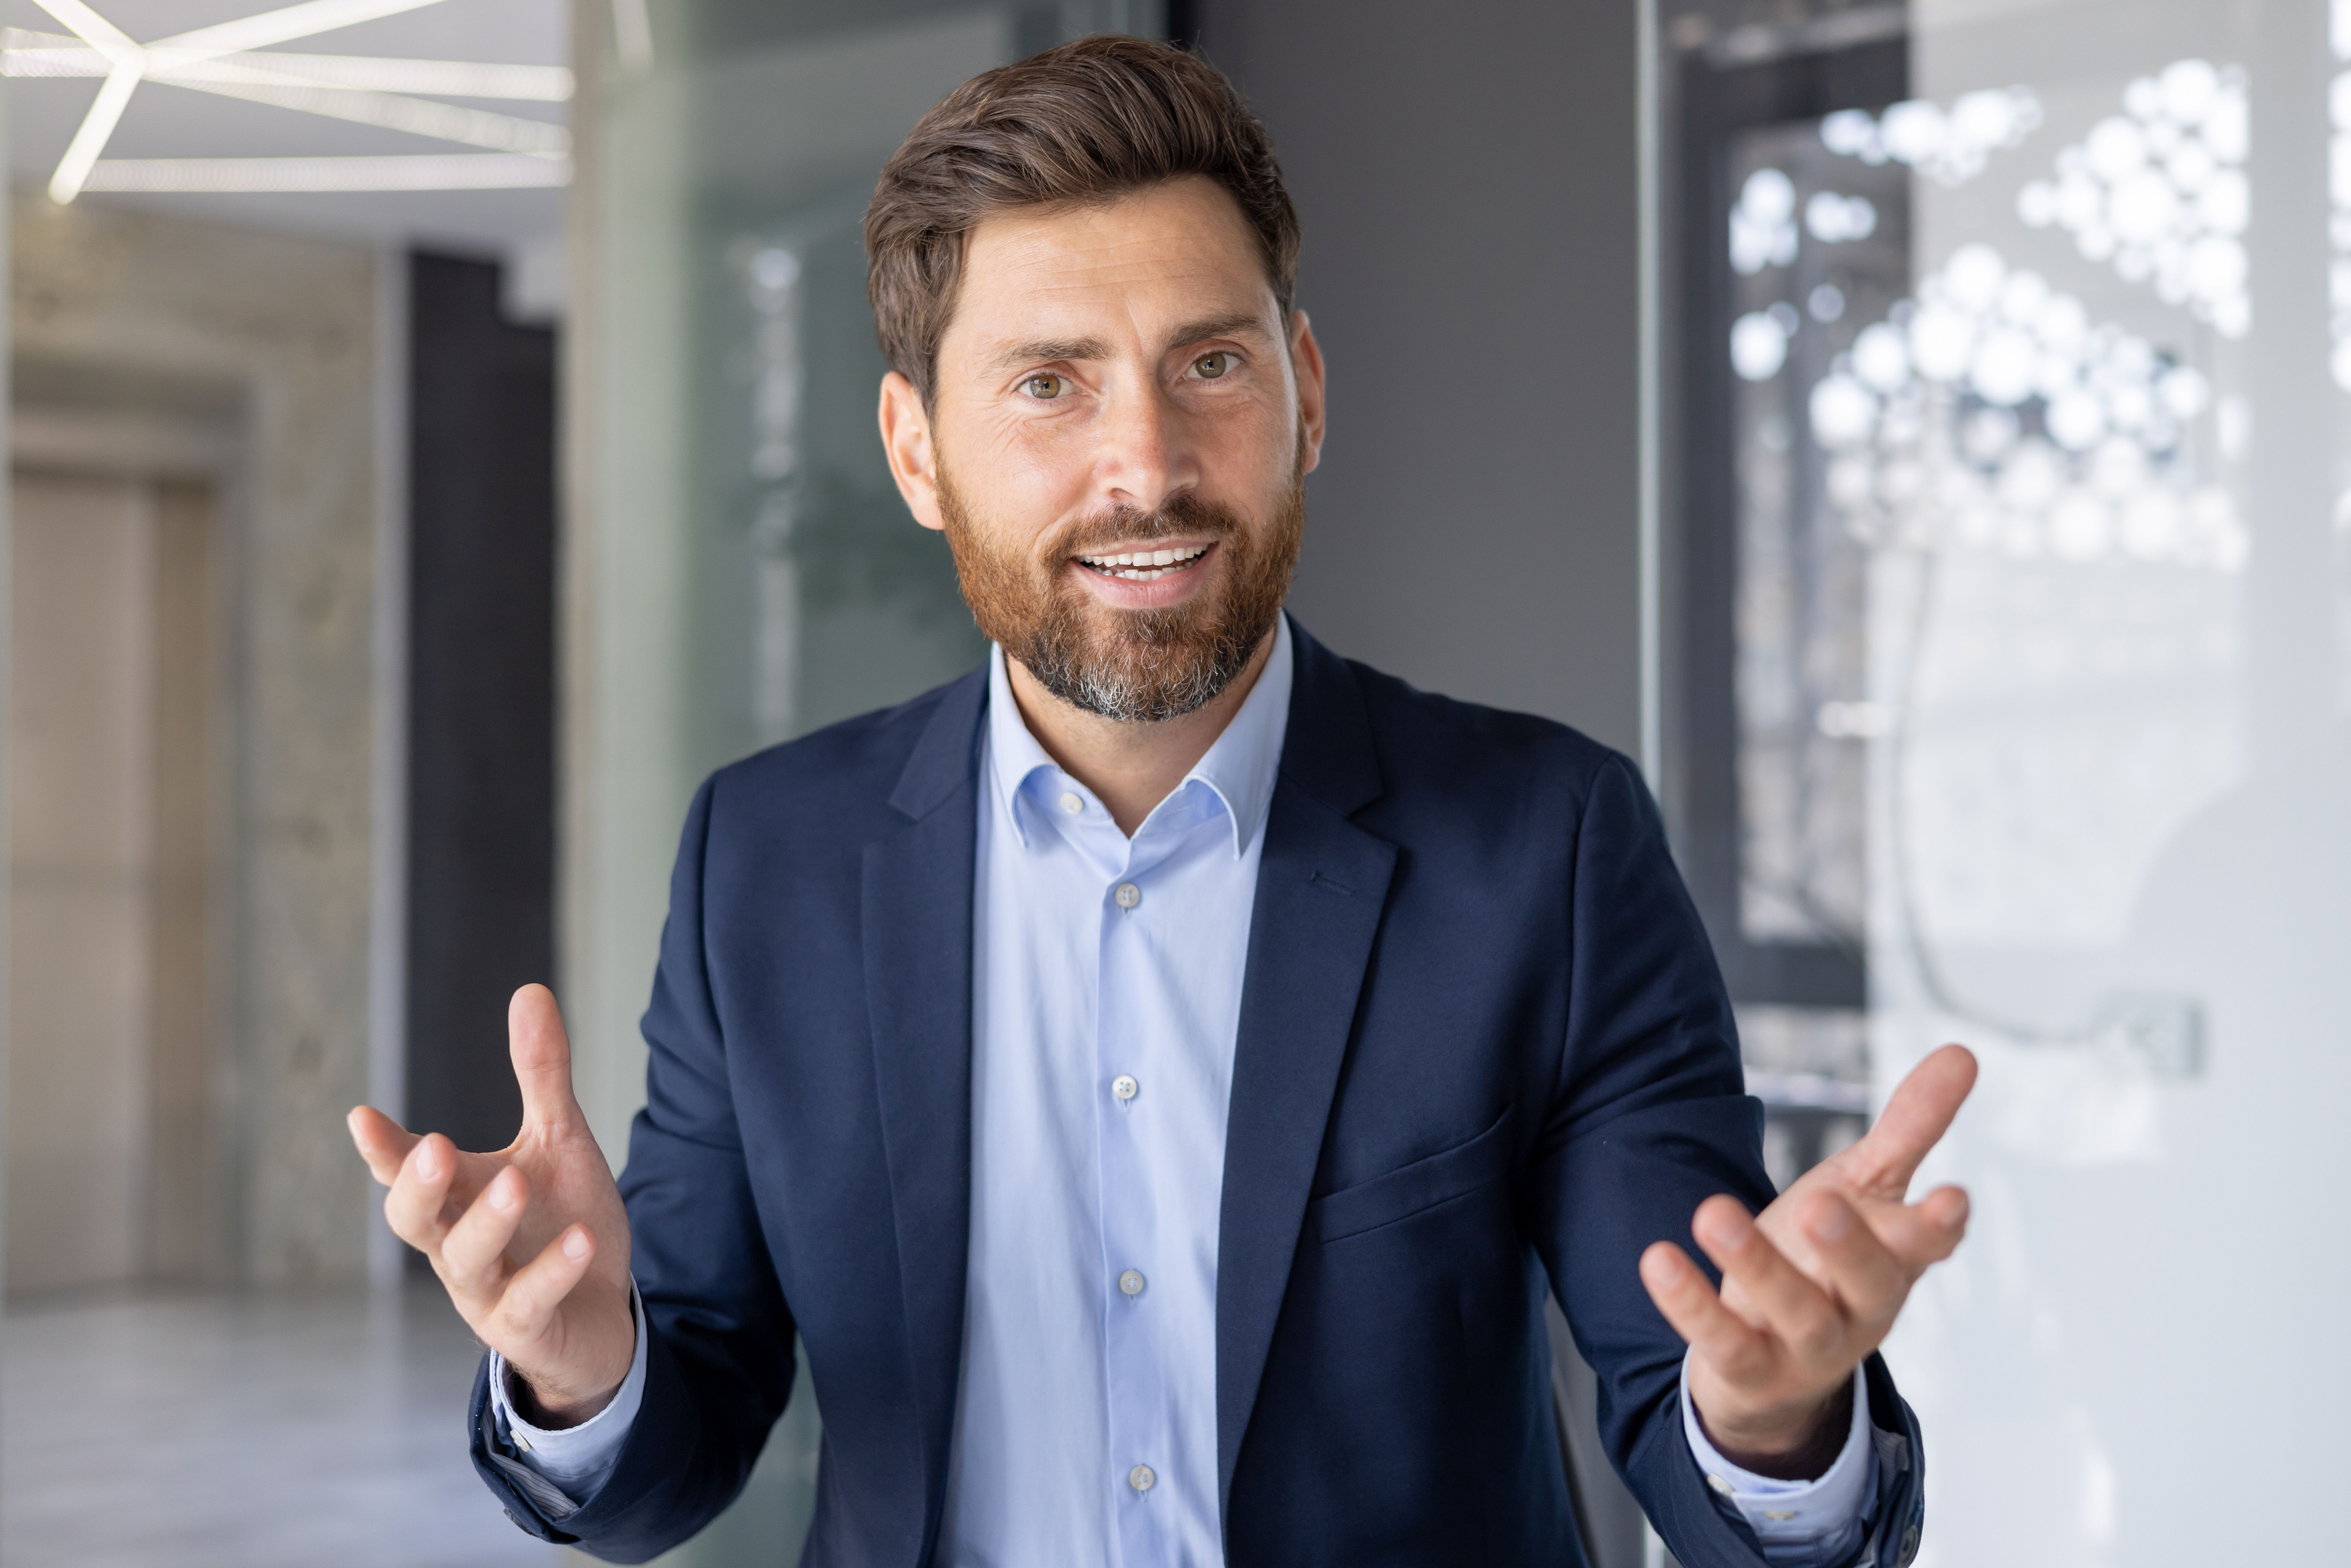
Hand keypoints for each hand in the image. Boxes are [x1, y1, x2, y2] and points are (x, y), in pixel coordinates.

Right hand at [347, 984, 634, 1425]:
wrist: (602, 1311)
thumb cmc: (561, 1221)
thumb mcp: (558, 1141)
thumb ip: (539, 1074)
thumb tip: (530, 989)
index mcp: (457, 1198)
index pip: (406, 1172)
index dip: (383, 1149)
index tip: (361, 1116)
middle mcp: (458, 1247)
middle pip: (416, 1222)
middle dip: (418, 1187)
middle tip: (434, 1147)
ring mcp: (487, 1294)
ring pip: (467, 1263)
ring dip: (487, 1223)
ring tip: (515, 1182)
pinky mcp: (527, 1329)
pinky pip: (530, 1303)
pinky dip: (552, 1271)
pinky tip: (580, 1240)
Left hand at [1639, 1044, 1977, 1476]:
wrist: (1775, 1360)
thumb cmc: (1827, 1259)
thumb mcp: (1864, 1188)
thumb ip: (1910, 1127)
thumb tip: (1962, 1053)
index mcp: (1894, 1261)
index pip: (1926, 1245)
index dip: (1939, 1226)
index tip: (1951, 1198)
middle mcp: (1859, 1309)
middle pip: (1869, 1283)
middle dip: (1849, 1246)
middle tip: (1820, 1203)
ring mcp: (1807, 1347)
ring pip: (1794, 1312)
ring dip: (1757, 1265)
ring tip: (1715, 1213)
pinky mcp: (1750, 1370)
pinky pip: (1723, 1343)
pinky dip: (1690, 1305)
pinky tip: (1659, 1259)